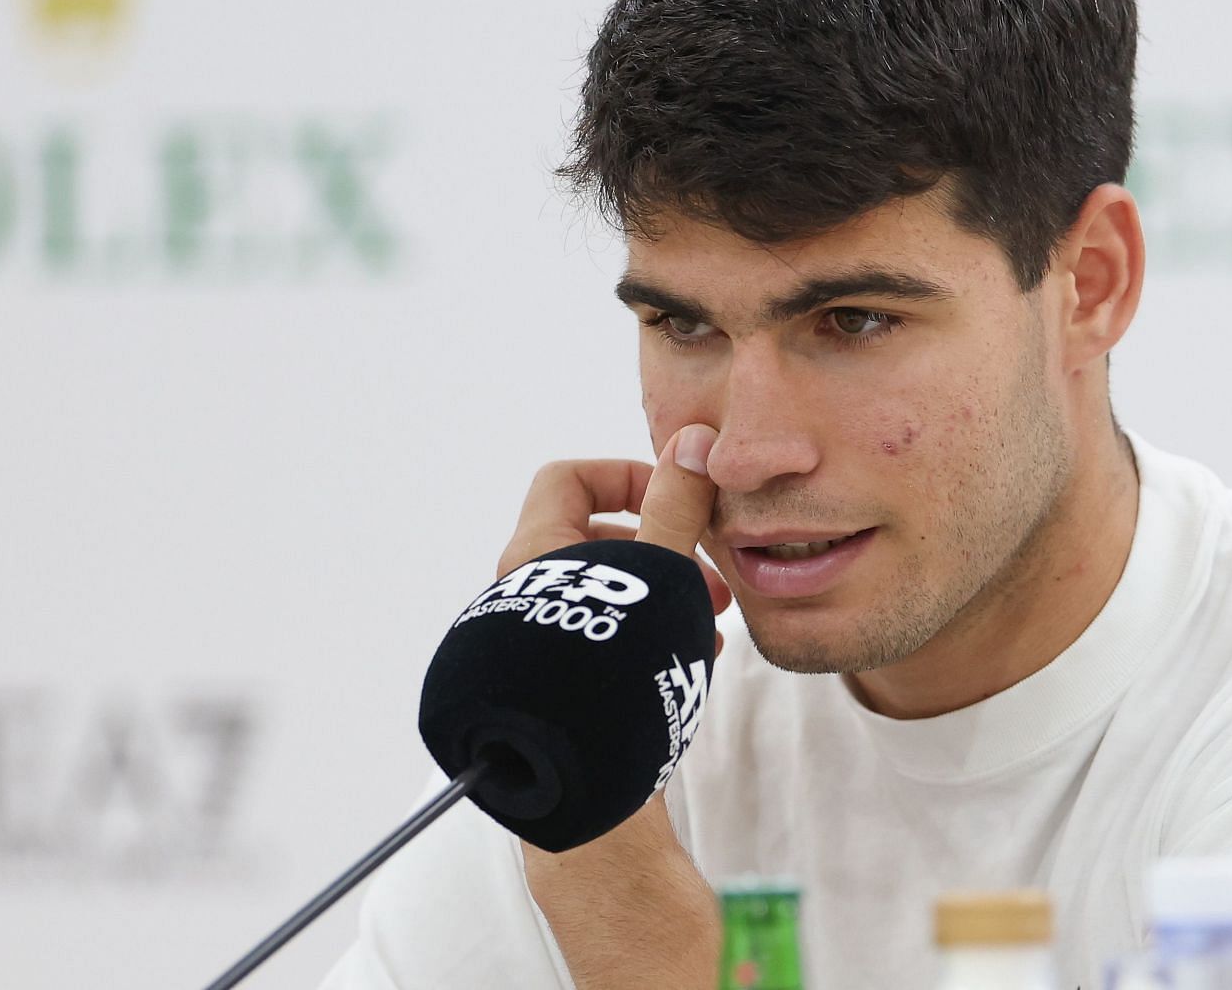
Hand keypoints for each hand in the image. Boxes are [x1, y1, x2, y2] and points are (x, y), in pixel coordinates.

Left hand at [500, 425, 727, 988]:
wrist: (580, 790)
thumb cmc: (613, 673)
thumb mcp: (658, 573)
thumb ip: (676, 506)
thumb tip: (691, 440)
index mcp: (533, 554)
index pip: (567, 477)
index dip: (625, 475)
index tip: (677, 499)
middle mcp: (522, 594)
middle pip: (591, 538)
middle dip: (659, 547)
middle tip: (707, 576)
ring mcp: (534, 644)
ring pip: (603, 596)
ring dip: (659, 596)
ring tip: (709, 623)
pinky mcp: (552, 688)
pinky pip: (602, 640)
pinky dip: (645, 635)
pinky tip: (690, 660)